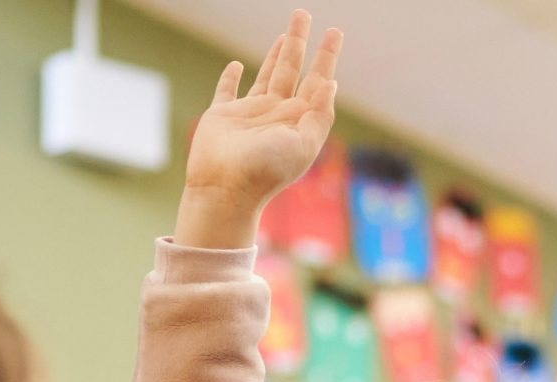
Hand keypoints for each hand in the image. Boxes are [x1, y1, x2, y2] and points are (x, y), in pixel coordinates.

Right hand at [176, 8, 342, 249]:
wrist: (226, 189)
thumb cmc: (266, 170)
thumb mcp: (303, 144)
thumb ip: (319, 115)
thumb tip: (331, 84)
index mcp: (298, 119)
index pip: (317, 80)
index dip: (326, 56)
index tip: (334, 32)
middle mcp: (276, 113)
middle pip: (292, 69)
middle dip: (299, 42)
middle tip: (304, 14)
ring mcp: (249, 113)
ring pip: (266, 75)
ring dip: (275, 54)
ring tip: (285, 34)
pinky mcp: (222, 115)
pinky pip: (227, 90)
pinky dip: (230, 77)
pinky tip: (236, 65)